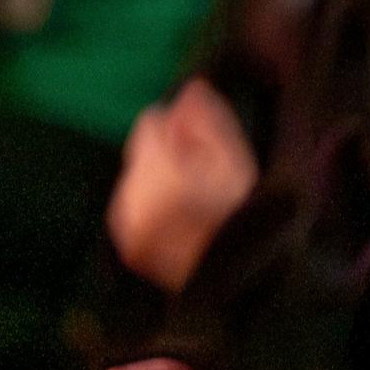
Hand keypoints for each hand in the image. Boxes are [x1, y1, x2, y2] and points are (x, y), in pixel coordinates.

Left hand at [105, 80, 258, 290]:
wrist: (233, 281)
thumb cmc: (243, 216)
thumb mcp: (237, 163)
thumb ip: (210, 123)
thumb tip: (190, 88)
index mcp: (166, 178)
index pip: (151, 123)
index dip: (180, 129)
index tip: (203, 149)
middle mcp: (138, 199)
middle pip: (141, 146)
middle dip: (167, 151)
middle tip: (201, 176)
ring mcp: (127, 223)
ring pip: (135, 172)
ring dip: (158, 176)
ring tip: (191, 201)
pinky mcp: (126, 240)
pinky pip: (131, 200)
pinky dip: (150, 201)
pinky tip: (177, 218)